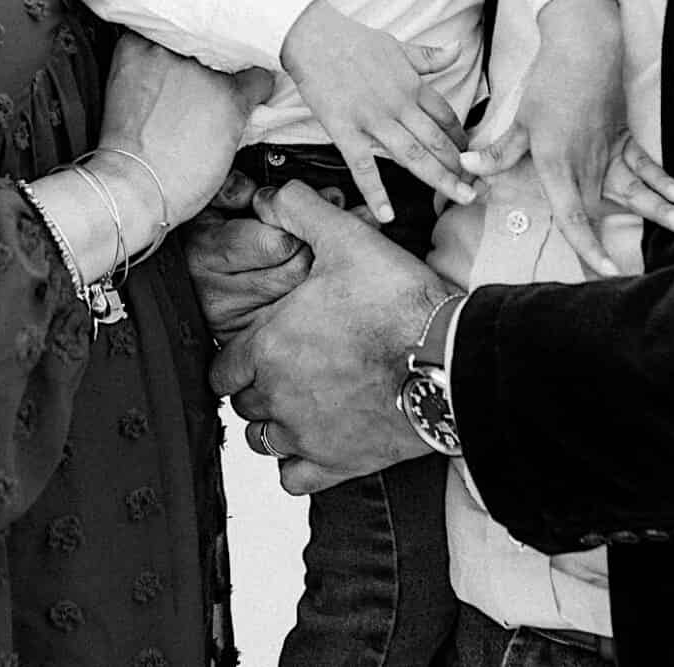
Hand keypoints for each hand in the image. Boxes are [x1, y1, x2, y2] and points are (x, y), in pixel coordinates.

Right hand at [97, 33, 265, 219]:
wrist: (132, 189)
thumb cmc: (128, 151)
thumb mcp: (128, 92)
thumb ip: (153, 67)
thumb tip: (184, 66)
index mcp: (137, 44)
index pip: (176, 25)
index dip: (189, 44)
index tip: (193, 60)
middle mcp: (170, 49)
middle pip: (207, 37)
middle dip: (210, 58)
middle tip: (205, 85)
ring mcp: (201, 71)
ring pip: (233, 57)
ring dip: (230, 77)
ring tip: (220, 102)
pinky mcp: (229, 97)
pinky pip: (259, 79)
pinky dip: (259, 91)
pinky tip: (249, 103)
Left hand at [209, 181, 449, 494]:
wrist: (450, 362)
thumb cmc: (399, 304)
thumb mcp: (346, 240)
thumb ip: (300, 210)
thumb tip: (270, 194)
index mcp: (269, 348)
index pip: (223, 367)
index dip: (237, 357)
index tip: (259, 348)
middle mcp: (278, 397)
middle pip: (242, 403)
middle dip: (256, 388)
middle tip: (285, 369)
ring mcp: (307, 435)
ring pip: (263, 441)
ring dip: (273, 425)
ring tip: (299, 403)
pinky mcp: (339, 464)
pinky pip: (294, 479)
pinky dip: (297, 465)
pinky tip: (314, 442)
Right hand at [280, 0, 477, 219]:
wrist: (314, 37)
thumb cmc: (354, 40)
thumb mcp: (398, 45)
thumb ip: (429, 56)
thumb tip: (459, 48)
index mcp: (412, 85)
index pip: (446, 118)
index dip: (462, 140)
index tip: (472, 157)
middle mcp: (399, 105)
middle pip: (437, 141)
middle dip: (461, 166)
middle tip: (478, 189)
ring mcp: (373, 119)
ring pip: (412, 155)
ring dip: (438, 178)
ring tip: (458, 198)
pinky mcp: (345, 129)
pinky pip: (363, 166)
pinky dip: (375, 192)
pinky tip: (387, 215)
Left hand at [470, 0, 673, 274]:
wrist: (583, 49)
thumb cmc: (549, 84)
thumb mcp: (521, 119)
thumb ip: (500, 151)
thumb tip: (467, 168)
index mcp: (558, 166)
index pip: (572, 216)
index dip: (587, 246)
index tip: (604, 271)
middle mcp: (588, 165)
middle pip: (606, 210)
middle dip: (619, 242)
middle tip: (630, 274)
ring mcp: (609, 151)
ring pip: (635, 187)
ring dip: (658, 207)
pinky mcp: (623, 136)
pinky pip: (644, 163)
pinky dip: (661, 177)